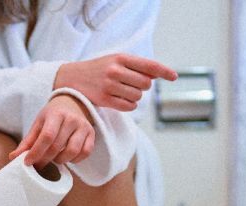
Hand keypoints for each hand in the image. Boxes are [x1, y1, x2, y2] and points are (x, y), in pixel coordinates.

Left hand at [9, 94, 94, 166]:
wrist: (72, 104)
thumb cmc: (52, 116)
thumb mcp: (38, 124)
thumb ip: (27, 141)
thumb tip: (13, 157)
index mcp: (56, 114)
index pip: (46, 136)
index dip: (36, 152)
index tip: (28, 162)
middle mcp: (71, 119)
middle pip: (57, 146)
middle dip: (45, 159)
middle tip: (38, 164)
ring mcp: (83, 126)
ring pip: (73, 151)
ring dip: (60, 160)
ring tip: (53, 158)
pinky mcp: (92, 134)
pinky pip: (85, 152)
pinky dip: (75, 160)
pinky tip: (67, 157)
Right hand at [54, 53, 177, 111]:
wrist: (72, 78)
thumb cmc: (98, 69)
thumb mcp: (115, 60)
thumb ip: (135, 66)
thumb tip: (156, 75)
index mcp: (121, 58)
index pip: (149, 66)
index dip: (164, 71)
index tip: (174, 77)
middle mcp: (116, 70)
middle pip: (145, 84)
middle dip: (142, 87)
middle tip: (131, 84)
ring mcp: (110, 85)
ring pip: (137, 97)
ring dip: (134, 97)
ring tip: (122, 92)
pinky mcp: (105, 99)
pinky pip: (129, 107)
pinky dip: (129, 105)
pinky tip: (121, 100)